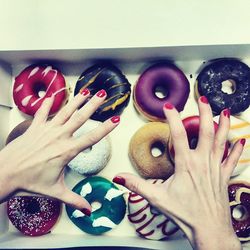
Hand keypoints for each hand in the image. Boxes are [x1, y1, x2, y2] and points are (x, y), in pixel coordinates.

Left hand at [0, 89, 118, 215]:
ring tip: (86, 91)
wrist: (5, 173)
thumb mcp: (56, 192)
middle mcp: (59, 137)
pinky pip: (43, 112)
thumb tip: (89, 210)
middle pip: (80, 118)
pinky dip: (48, 103)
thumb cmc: (30, 182)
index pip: (92, 138)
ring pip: (65, 111)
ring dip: (77, 100)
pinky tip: (53, 95)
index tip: (116, 119)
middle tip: (103, 95)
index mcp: (67, 151)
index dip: (105, 128)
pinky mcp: (35, 127)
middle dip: (94, 105)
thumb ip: (74, 200)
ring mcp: (46, 130)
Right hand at [113, 96, 242, 249]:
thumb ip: (137, 185)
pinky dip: (237, 149)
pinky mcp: (224, 176)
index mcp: (186, 164)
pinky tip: (241, 140)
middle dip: (205, 113)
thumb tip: (119, 177)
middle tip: (204, 100)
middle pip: (206, 131)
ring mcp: (215, 168)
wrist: (209, 230)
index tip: (169, 107)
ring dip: (223, 125)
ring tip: (225, 111)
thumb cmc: (185, 214)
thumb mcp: (156, 198)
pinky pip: (232, 159)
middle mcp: (203, 162)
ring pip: (222, 141)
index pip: (179, 134)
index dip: (173, 118)